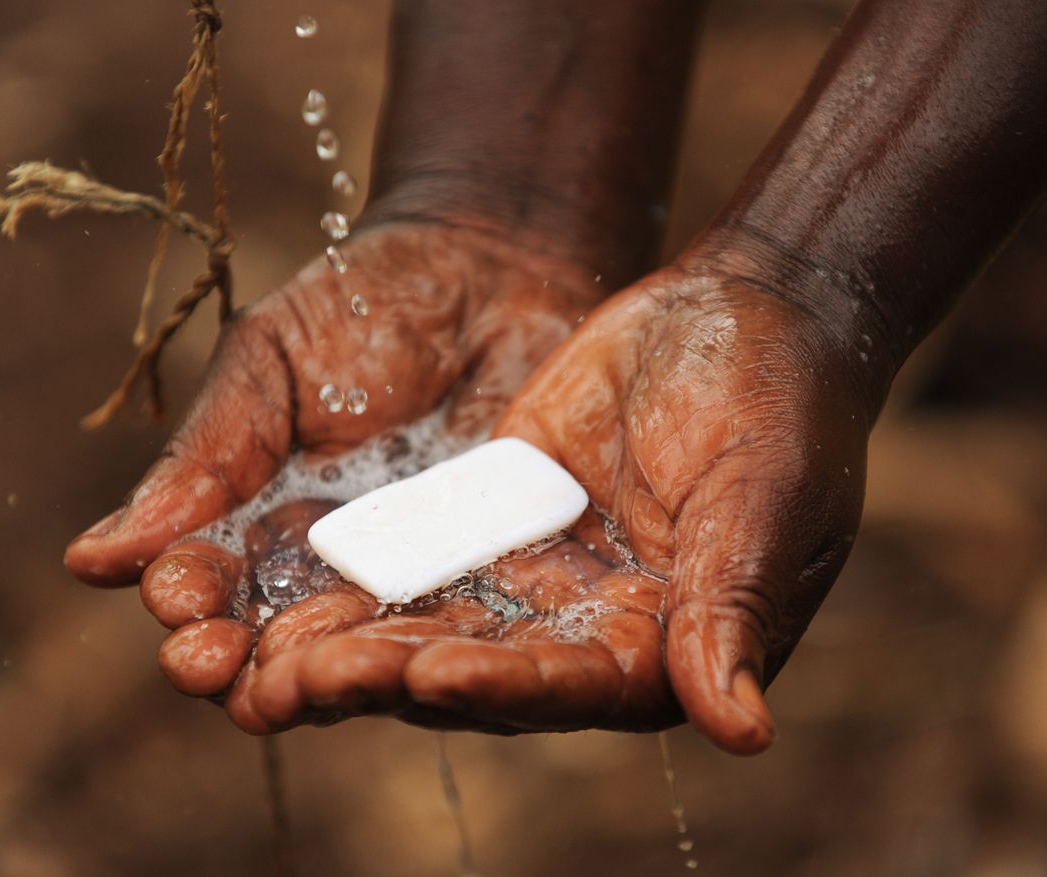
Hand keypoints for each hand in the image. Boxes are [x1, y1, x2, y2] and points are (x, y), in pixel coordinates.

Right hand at [63, 222, 601, 678]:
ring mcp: (410, 579)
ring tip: (288, 688)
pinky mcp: (494, 577)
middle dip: (233, 664)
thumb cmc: (367, 302)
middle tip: (212, 666)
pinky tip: (406, 662)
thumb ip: (202, 459)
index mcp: (256, 523)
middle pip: (269, 645)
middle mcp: (327, 572)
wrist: (498, 264)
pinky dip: (432, 653)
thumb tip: (91, 562)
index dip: (185, 598)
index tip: (174, 597)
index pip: (206, 585)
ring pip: (358, 657)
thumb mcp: (269, 361)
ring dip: (318, 679)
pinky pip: (462, 628)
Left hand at [151, 254, 879, 754]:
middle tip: (300, 682)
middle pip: (485, 672)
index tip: (429, 674)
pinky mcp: (498, 522)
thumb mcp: (765, 495)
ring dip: (353, 645)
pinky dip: (359, 576)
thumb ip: (735, 606)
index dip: (504, 684)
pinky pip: (421, 557)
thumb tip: (743, 732)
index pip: (576, 685)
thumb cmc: (785, 400)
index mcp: (670, 647)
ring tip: (260, 660)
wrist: (749, 306)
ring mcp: (541, 579)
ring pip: (435, 624)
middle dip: (392, 680)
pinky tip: (280, 589)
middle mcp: (596, 632)